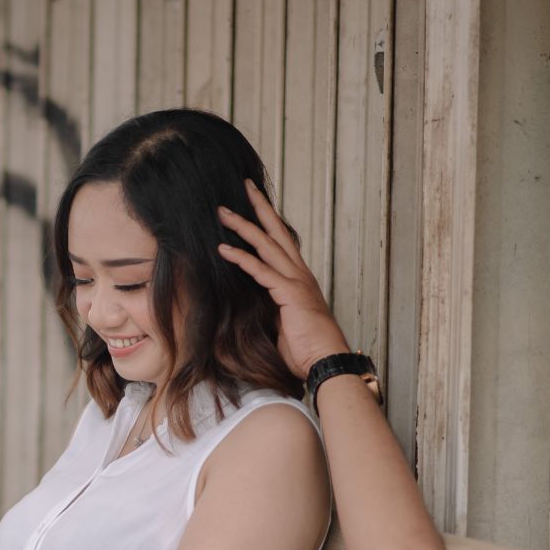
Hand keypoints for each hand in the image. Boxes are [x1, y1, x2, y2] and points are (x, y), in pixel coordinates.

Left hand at [218, 180, 350, 379]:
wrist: (326, 363)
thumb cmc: (306, 350)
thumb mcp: (283, 323)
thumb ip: (269, 307)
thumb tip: (250, 302)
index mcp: (300, 280)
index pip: (282, 244)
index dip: (269, 223)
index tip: (255, 206)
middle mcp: (300, 274)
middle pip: (277, 233)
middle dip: (260, 208)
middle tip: (245, 187)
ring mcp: (296, 282)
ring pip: (267, 245)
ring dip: (244, 226)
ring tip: (224, 211)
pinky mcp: (290, 293)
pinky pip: (261, 270)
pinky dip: (241, 258)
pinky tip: (223, 248)